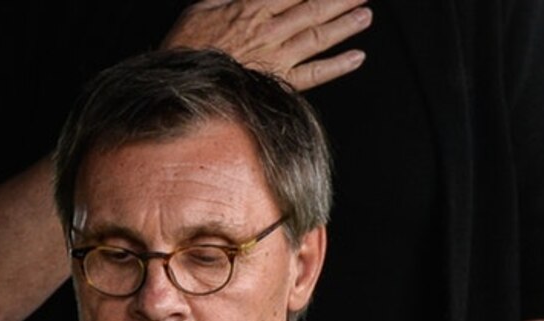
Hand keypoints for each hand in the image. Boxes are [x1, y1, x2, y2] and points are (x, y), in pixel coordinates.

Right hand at [163, 0, 372, 90]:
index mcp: (250, 9)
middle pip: (313, 8)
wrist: (178, 89)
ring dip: (345, 25)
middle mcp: (269, 30)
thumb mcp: (199, 10)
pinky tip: (355, 58)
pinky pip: (313, 74)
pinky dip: (337, 66)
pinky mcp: (276, 82)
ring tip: (366, 15)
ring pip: (318, 36)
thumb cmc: (185, 50)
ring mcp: (275, 57)